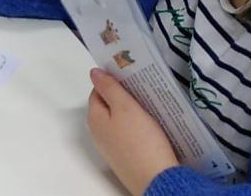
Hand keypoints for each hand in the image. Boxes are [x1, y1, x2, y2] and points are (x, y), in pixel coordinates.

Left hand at [87, 69, 179, 194]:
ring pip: (118, 121)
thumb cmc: (141, 140)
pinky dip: (137, 127)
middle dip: (123, 97)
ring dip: (131, 112)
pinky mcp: (124, 156)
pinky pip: (128, 135)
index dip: (113, 82)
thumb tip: (94, 72)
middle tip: (143, 90)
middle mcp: (97, 132)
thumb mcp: (125, 107)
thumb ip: (110, 88)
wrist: (156, 179)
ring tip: (150, 105)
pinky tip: (151, 126)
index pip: (97, 91)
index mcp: (94, 118)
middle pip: (108, 106)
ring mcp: (110, 146)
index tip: (131, 77)